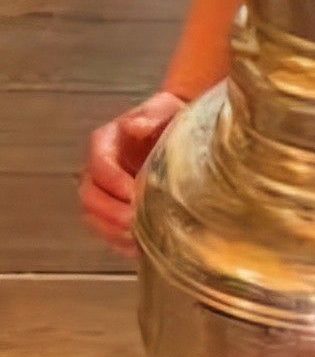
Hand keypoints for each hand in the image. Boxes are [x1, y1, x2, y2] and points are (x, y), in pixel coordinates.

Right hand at [80, 91, 186, 255]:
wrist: (181, 129)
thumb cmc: (171, 118)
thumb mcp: (164, 109)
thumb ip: (151, 115)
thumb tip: (136, 126)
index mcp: (105, 144)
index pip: (99, 166)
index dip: (113, 182)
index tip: (134, 193)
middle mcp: (101, 170)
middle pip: (91, 197)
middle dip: (111, 212)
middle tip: (135, 221)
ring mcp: (108, 193)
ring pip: (95, 218)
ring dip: (113, 231)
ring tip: (137, 237)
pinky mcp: (119, 210)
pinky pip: (109, 232)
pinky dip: (120, 243)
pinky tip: (138, 247)